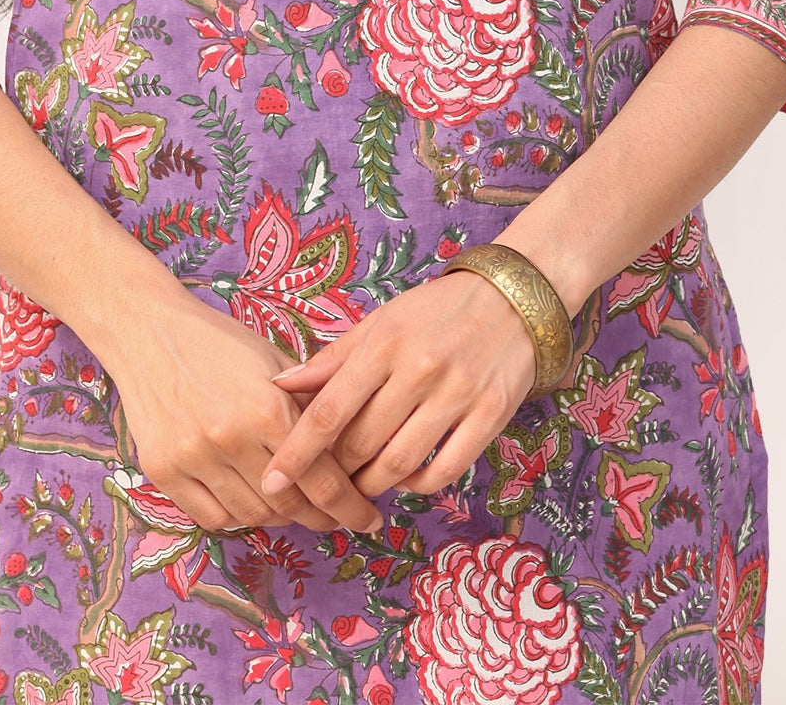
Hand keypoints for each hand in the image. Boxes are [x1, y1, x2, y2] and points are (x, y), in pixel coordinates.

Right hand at [110, 293, 385, 537]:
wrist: (147, 330)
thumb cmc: (218, 341)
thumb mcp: (273, 362)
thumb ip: (310, 404)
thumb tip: (353, 443)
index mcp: (266, 407)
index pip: (322, 477)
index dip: (351, 506)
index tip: (369, 519)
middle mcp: (230, 438)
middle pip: (289, 505)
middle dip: (322, 518)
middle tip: (337, 518)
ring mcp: (192, 458)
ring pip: (252, 515)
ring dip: (281, 518)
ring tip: (295, 507)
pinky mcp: (162, 471)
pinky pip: (213, 517)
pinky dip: (238, 517)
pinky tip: (251, 502)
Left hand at [257, 271, 541, 506]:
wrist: (513, 298)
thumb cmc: (437, 310)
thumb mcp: (382, 321)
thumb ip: (333, 358)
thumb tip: (280, 384)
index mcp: (384, 344)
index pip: (329, 410)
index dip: (296, 452)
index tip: (271, 481)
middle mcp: (419, 369)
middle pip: (361, 442)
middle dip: (334, 472)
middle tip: (322, 482)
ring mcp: (457, 394)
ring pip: (399, 462)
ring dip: (371, 484)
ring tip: (359, 487)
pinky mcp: (491, 415)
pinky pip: (445, 470)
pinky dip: (418, 485)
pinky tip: (405, 479)